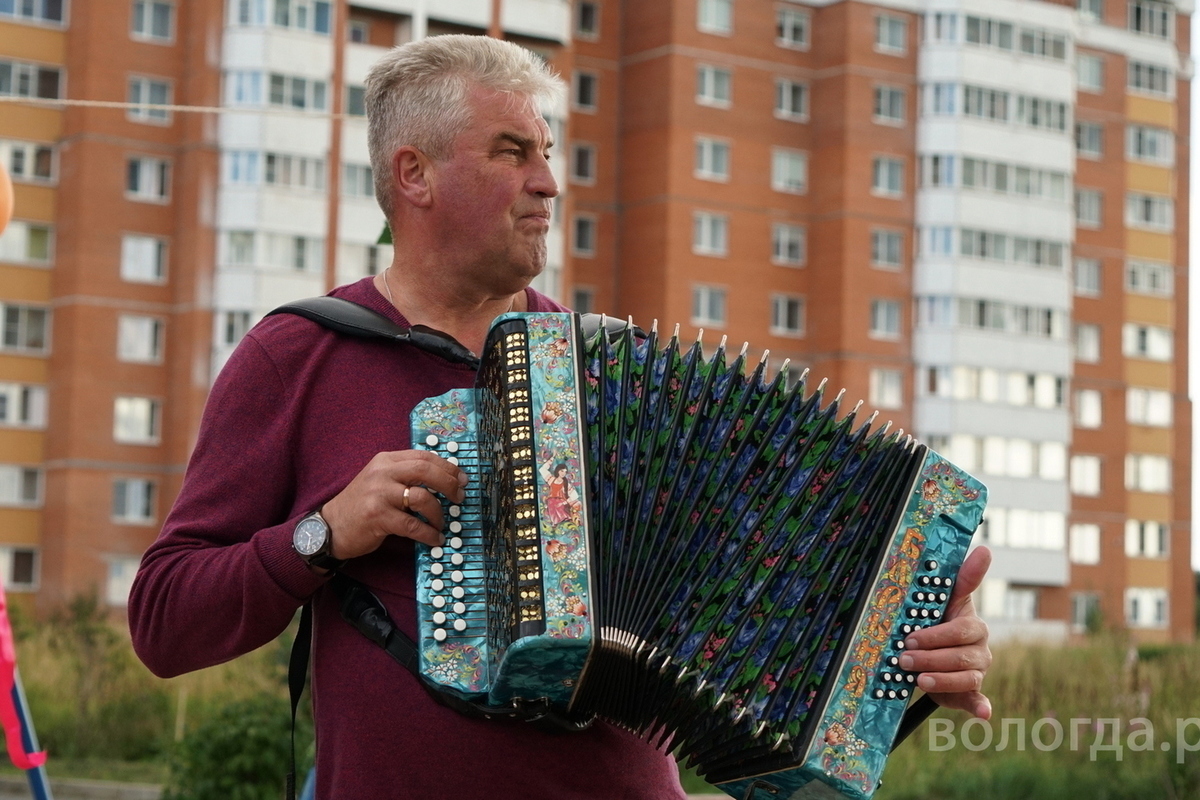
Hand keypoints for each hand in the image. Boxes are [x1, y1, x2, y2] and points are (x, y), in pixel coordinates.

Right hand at [320, 450, 467, 558]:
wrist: (331, 527)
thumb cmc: (361, 505)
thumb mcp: (380, 480)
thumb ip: (405, 474)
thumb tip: (444, 479)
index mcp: (386, 460)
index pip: (423, 456)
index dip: (447, 467)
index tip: (462, 479)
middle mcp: (382, 473)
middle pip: (425, 471)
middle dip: (449, 484)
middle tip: (460, 497)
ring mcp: (379, 495)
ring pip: (422, 498)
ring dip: (438, 514)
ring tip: (441, 524)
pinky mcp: (377, 517)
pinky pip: (413, 525)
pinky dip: (428, 534)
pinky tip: (434, 539)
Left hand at [899, 546, 992, 718]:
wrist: (937, 646)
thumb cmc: (939, 618)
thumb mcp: (946, 597)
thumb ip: (964, 576)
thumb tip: (985, 549)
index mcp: (974, 626)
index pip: (960, 630)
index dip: (936, 636)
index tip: (912, 638)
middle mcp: (980, 650)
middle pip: (959, 656)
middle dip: (929, 657)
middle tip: (903, 656)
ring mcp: (977, 672)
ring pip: (964, 678)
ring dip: (940, 679)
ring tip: (916, 678)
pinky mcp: (971, 693)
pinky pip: (978, 700)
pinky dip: (980, 707)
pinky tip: (981, 712)